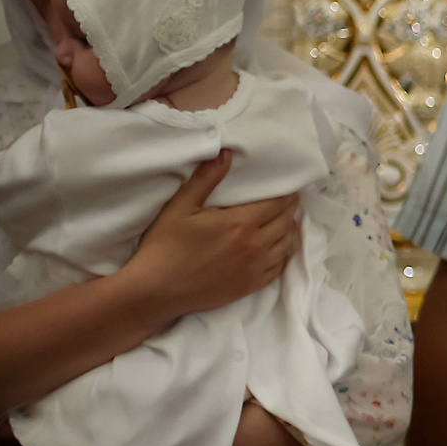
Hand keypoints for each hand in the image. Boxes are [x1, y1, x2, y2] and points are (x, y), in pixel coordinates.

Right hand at [124, 153, 300, 323]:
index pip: (278, 204)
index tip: (291, 187)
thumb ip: (206, 179)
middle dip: (289, 209)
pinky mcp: (250, 286)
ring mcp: (255, 269)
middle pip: (286, 222)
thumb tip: (226, 154)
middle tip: (288, 201)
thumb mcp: (180, 207)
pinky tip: (280, 248)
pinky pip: (279, 268)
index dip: (287, 194)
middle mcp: (255, 246)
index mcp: (241, 223)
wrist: (155, 292)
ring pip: (286, 244)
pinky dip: (284, 254)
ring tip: (285, 221)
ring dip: (289, 230)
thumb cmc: (164, 246)